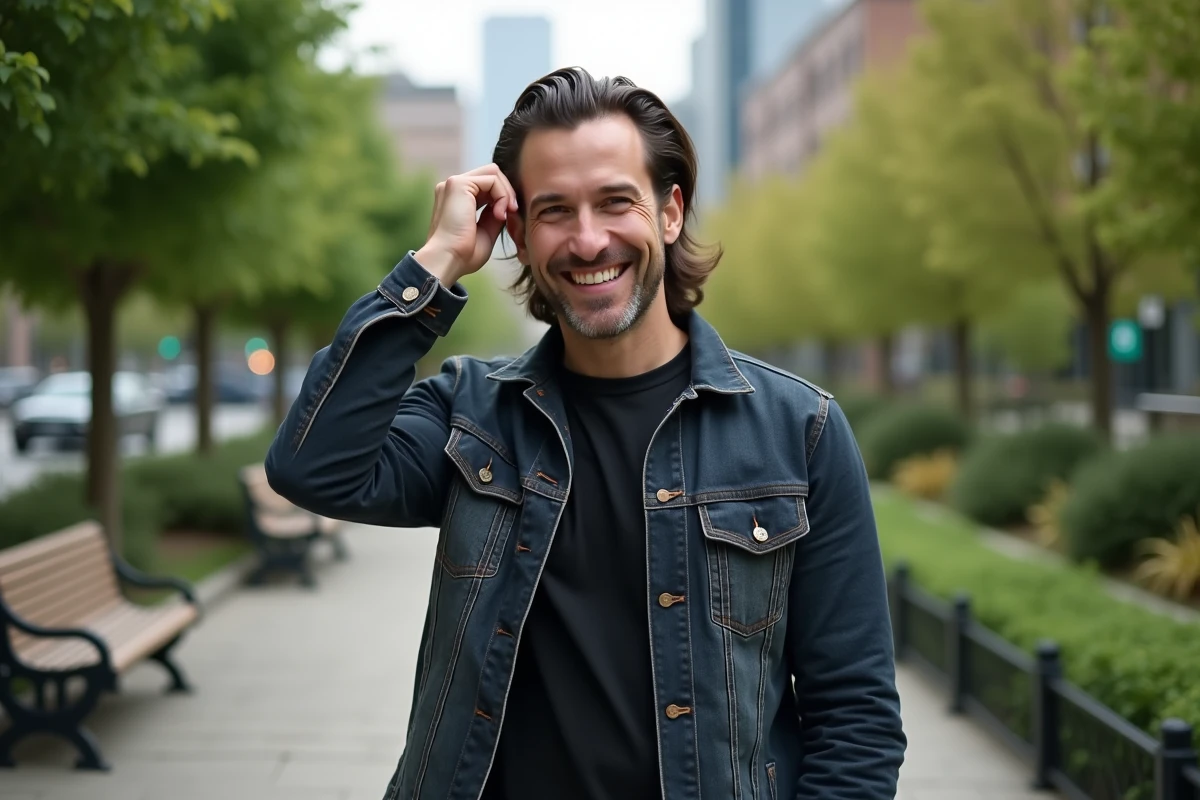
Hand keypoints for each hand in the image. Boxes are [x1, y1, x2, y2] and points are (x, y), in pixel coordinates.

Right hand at [415, 164, 518, 285]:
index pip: (487, 184)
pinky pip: (492, 179)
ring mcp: (454, 183)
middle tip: (512, 213)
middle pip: (491, 174)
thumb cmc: (464, 254)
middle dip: (507, 192)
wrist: (448, 260)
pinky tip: (500, 213)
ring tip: (506, 214)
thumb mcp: (486, 231)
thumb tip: (507, 204)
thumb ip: (494, 214)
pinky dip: (502, 194)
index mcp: (457, 198)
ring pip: (493, 173)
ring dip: (506, 193)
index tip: (509, 217)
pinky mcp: (458, 184)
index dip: (503, 197)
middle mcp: (453, 187)